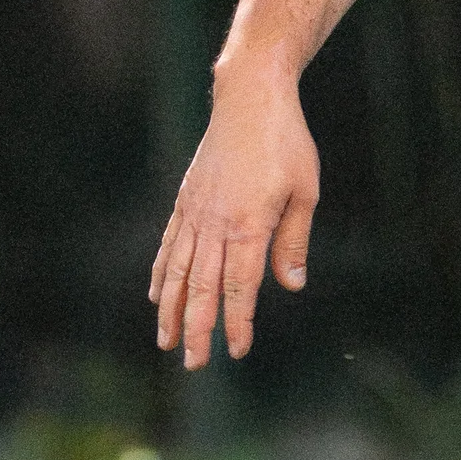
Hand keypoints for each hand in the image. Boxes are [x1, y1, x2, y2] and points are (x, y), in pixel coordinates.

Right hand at [149, 65, 319, 364]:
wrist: (249, 96)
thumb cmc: (286, 142)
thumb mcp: (304, 191)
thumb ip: (293, 241)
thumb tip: (290, 285)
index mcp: (248, 225)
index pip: (239, 288)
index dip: (236, 323)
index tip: (235, 351)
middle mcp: (215, 223)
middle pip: (202, 288)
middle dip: (197, 329)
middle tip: (193, 363)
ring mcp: (195, 211)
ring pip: (178, 271)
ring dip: (171, 310)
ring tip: (165, 341)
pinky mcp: (185, 199)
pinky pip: (170, 245)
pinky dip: (162, 273)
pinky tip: (157, 295)